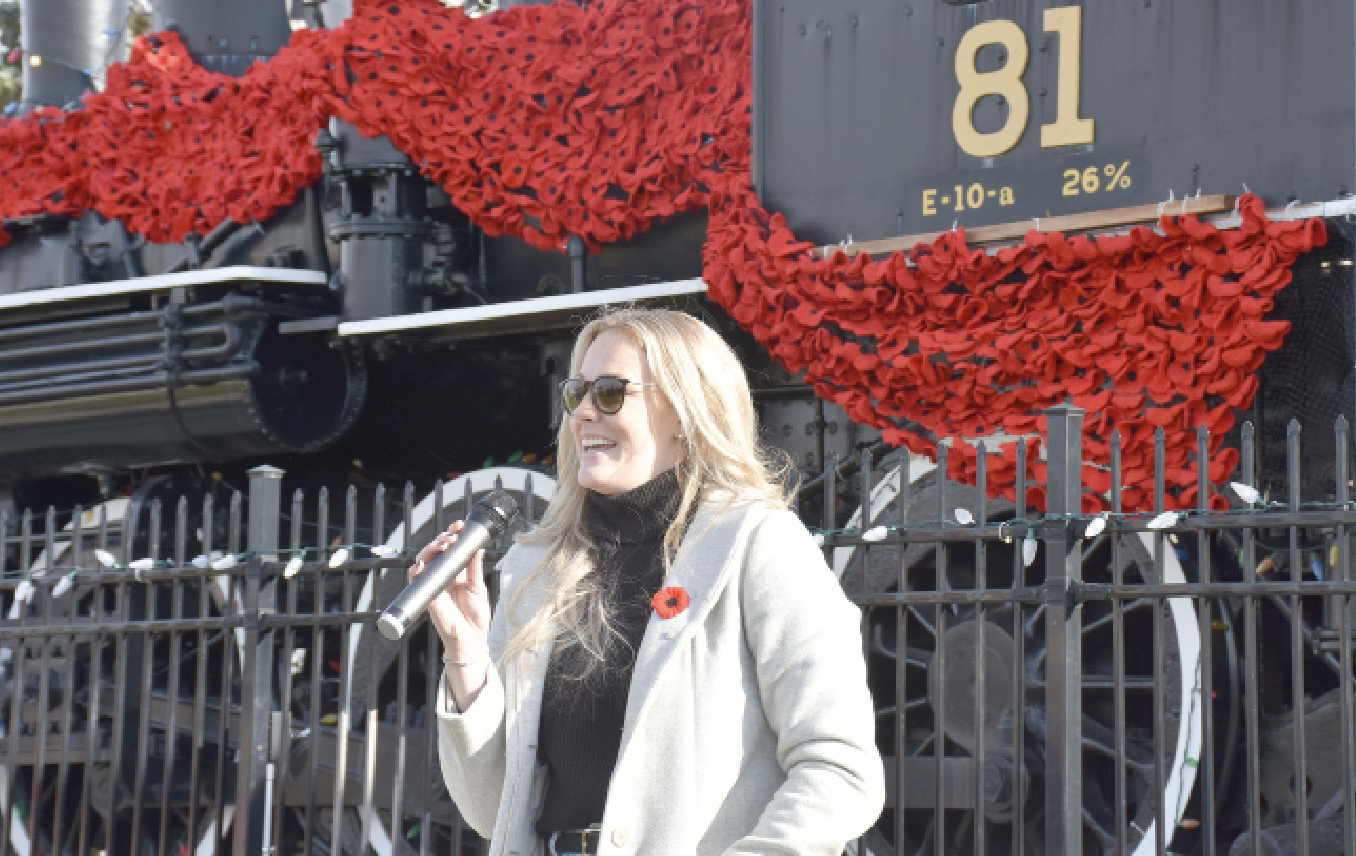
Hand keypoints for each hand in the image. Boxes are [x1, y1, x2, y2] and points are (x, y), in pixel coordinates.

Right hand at [409, 520, 490, 659]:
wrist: (473, 640)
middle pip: (435, 552)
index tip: (460, 525)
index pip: (450, 549)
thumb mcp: (479, 588)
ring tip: (443, 545)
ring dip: (430, 551)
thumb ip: (475, 569)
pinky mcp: (428, 598)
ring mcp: (434, 586)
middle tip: (452, 536)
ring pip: (423, 562)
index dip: (452, 534)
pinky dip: (416, 573)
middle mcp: (443, 577)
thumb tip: (478, 547)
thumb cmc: (475, 615)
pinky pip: (417, 583)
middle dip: (441, 539)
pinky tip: (421, 565)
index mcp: (456, 572)